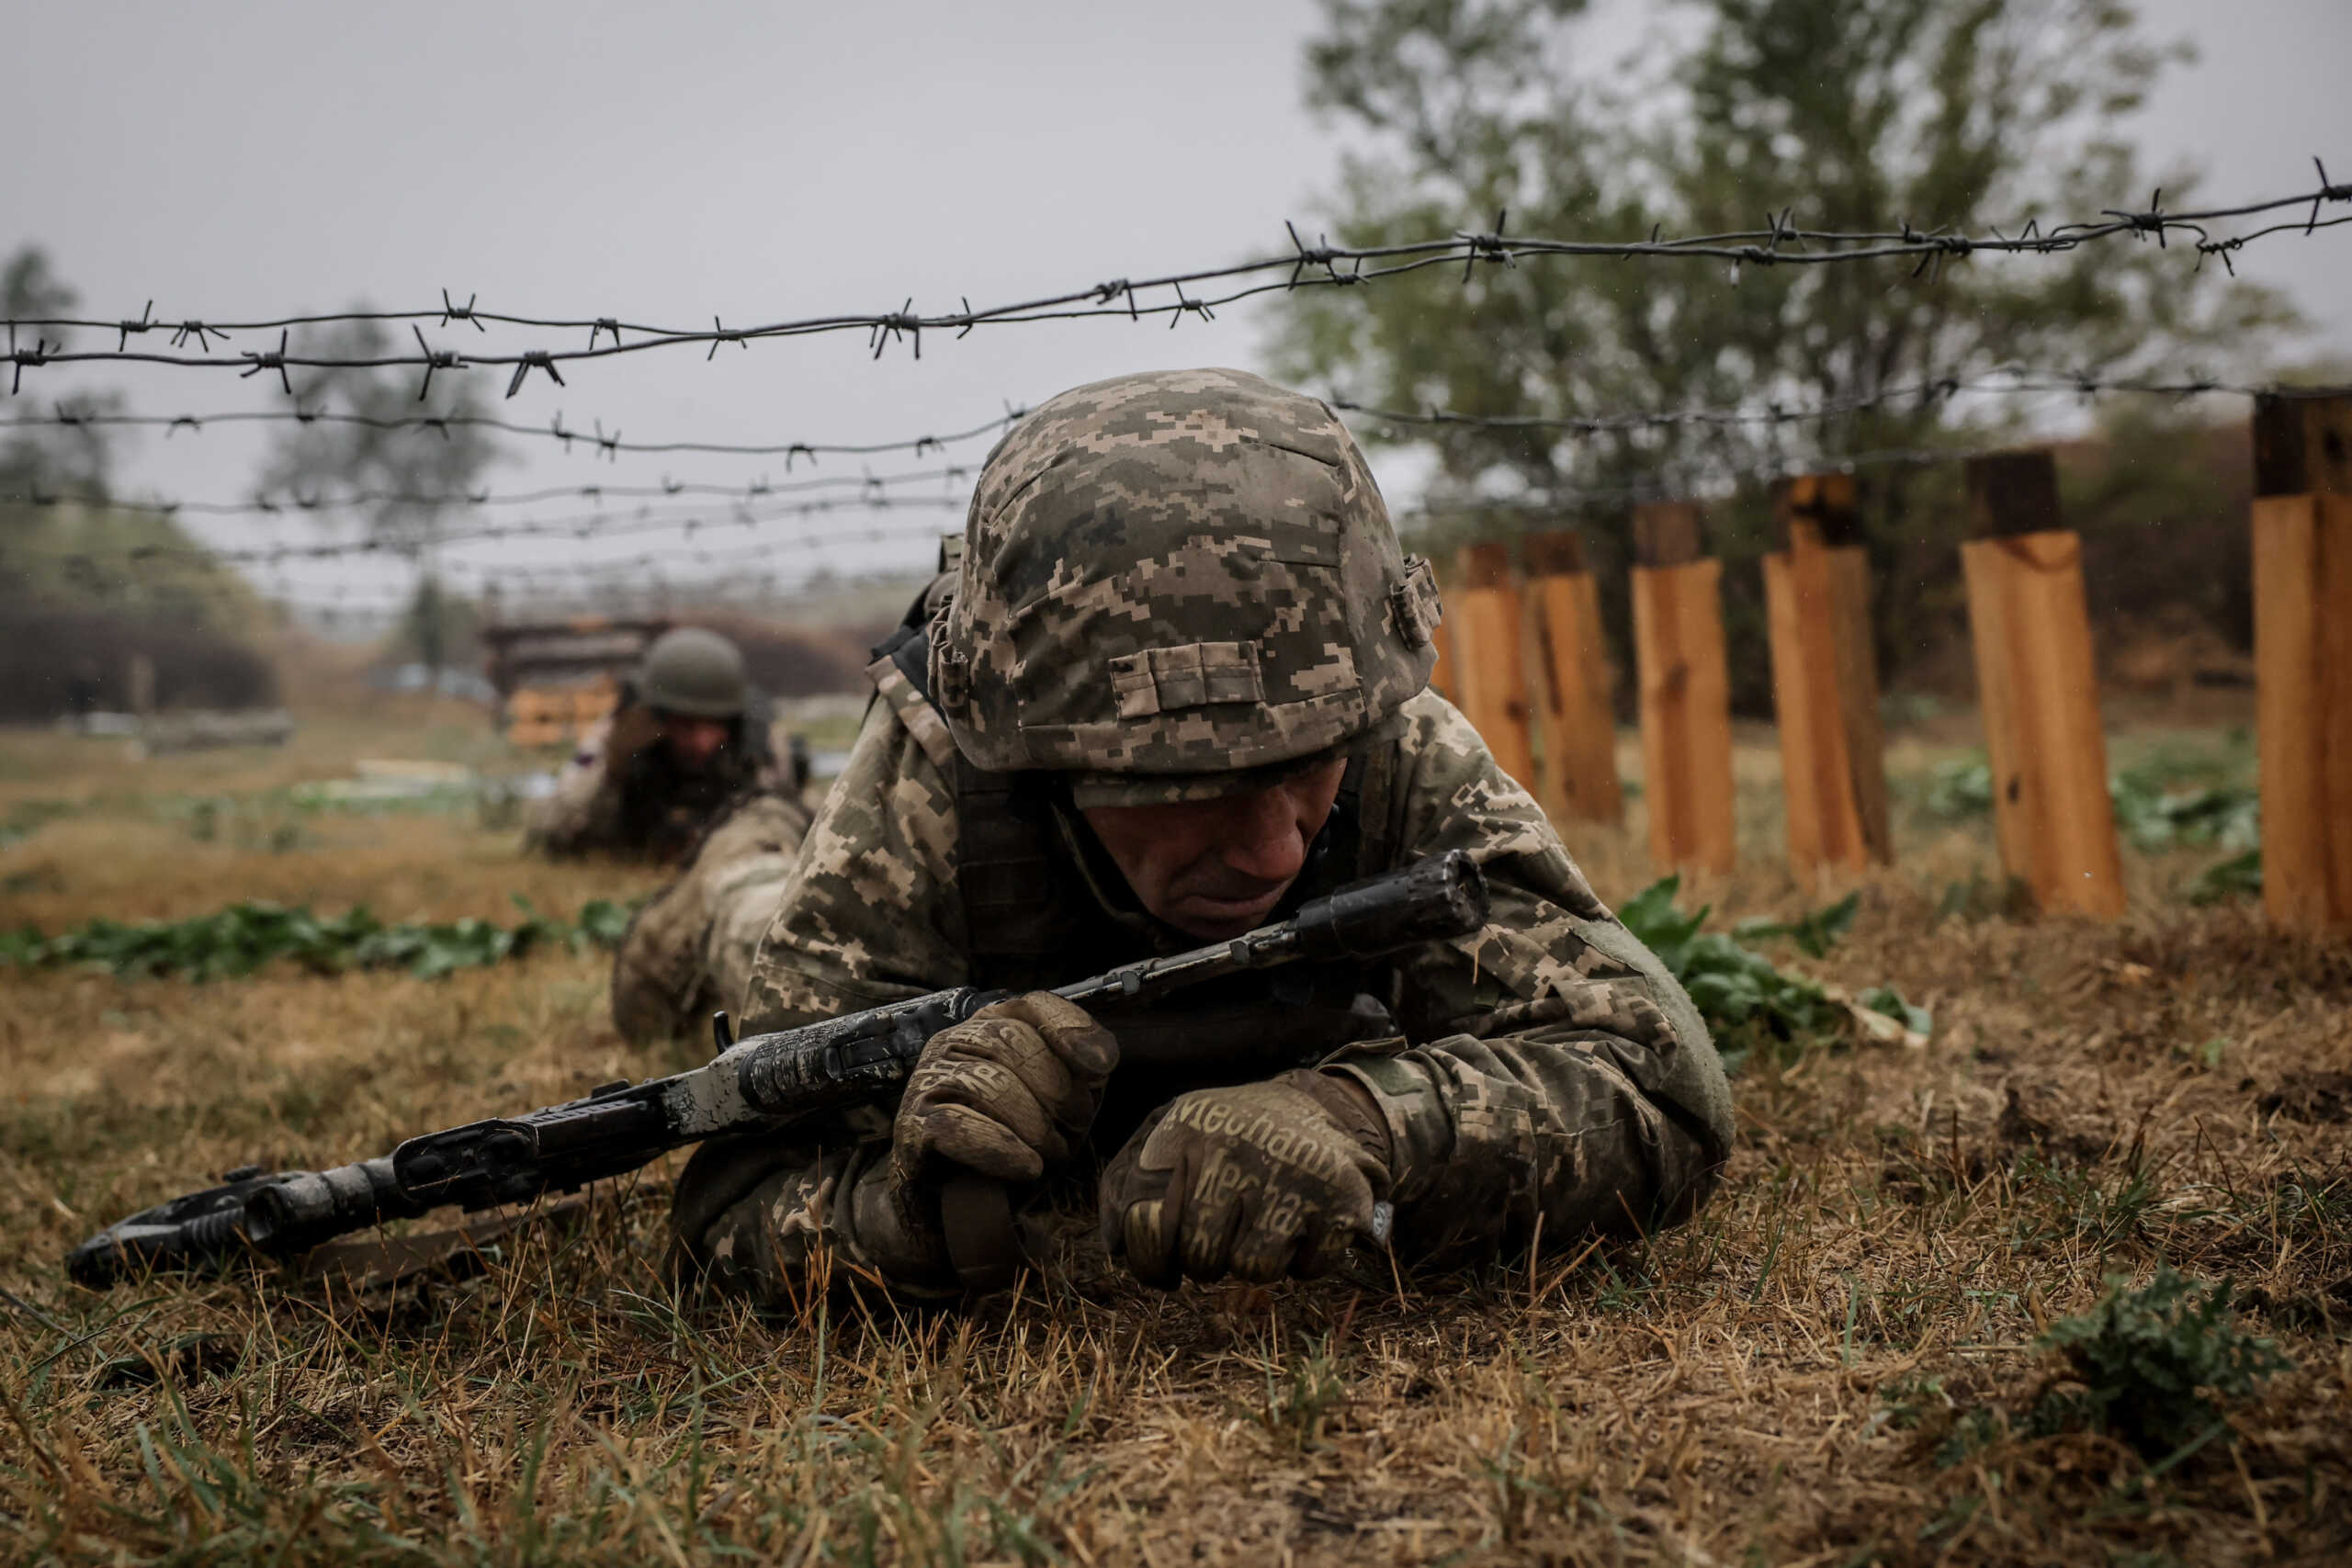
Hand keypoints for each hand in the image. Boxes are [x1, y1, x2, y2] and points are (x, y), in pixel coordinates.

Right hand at [894, 993, 1118, 1184]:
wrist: (959, 1203)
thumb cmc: (1014, 1143)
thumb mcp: (1060, 1104)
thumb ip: (1082, 1073)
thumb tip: (1097, 1060)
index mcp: (990, 1027)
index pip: (1031, 1006)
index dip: (1068, 1030)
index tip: (1100, 1070)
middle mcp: (953, 1043)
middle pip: (1008, 1042)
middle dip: (1054, 1091)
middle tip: (1074, 1131)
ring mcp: (926, 1081)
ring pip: (984, 1082)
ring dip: (1032, 1124)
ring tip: (1051, 1155)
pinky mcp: (910, 1127)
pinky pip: (953, 1126)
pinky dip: (999, 1147)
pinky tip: (1026, 1166)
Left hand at [1097, 1070, 1392, 1286]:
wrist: (1320, 1107)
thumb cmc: (1228, 1135)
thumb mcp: (1171, 1131)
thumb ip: (1127, 1181)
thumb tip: (1116, 1246)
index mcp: (1188, 1129)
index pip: (1144, 1224)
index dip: (1150, 1258)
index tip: (1165, 1258)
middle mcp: (1239, 1147)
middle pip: (1200, 1255)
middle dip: (1206, 1258)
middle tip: (1222, 1232)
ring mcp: (1293, 1173)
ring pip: (1254, 1270)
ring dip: (1254, 1259)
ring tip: (1261, 1222)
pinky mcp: (1342, 1200)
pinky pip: (1307, 1270)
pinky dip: (1303, 1260)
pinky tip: (1302, 1223)